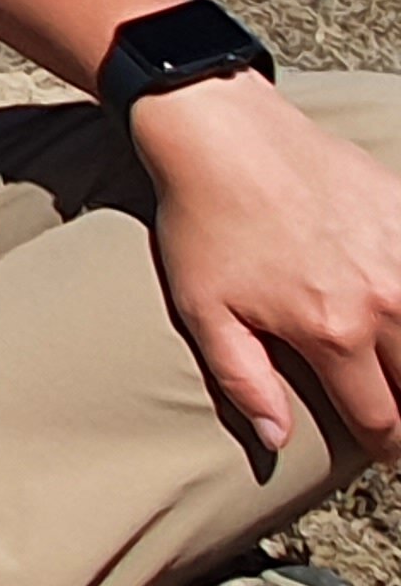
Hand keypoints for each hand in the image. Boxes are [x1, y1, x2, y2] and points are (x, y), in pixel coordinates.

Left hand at [139, 76, 400, 457]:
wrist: (225, 133)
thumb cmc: (206, 221)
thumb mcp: (205, 310)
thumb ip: (244, 381)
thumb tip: (276, 440)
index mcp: (334, 331)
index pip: (382, 419)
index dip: (384, 447)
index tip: (382, 452)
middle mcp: (386, 300)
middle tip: (393, 412)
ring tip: (395, 364)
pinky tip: (399, 314)